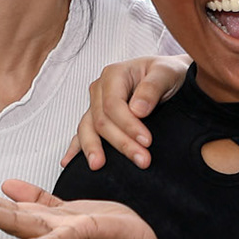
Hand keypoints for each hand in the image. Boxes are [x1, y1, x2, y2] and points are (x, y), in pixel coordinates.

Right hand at [64, 55, 192, 169]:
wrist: (169, 77)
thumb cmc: (167, 73)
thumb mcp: (167, 73)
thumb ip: (152, 88)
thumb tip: (137, 110)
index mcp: (114, 75)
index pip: (113, 105)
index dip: (128, 125)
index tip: (147, 141)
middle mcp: (100, 89)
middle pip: (101, 121)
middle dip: (121, 143)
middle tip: (142, 160)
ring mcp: (96, 104)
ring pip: (87, 129)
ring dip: (94, 149)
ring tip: (98, 166)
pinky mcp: (97, 117)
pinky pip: (82, 133)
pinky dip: (75, 148)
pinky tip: (68, 163)